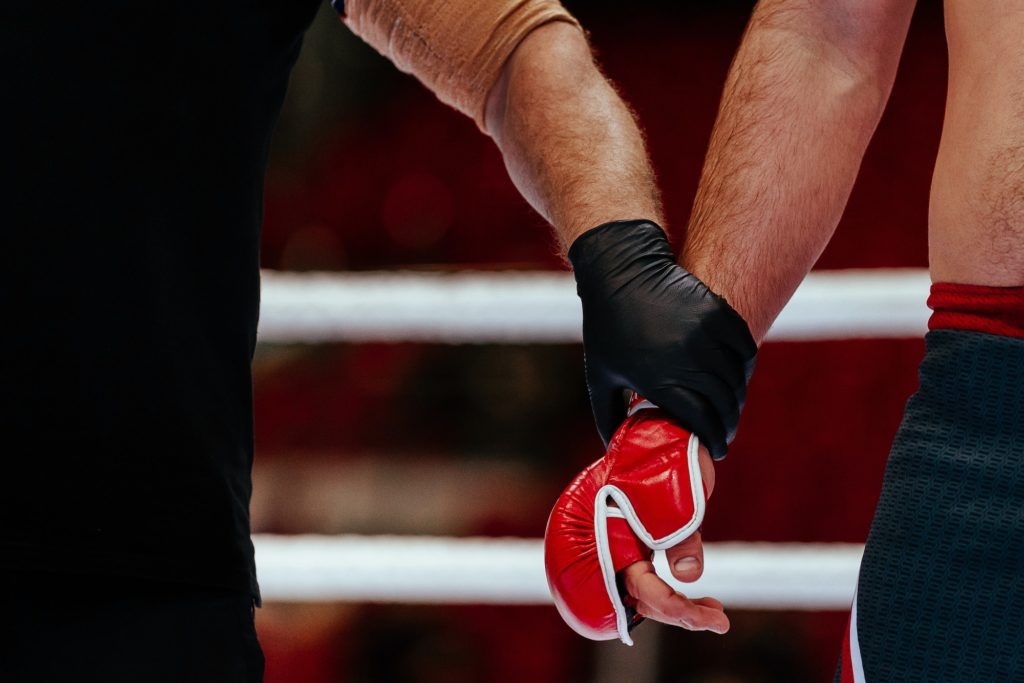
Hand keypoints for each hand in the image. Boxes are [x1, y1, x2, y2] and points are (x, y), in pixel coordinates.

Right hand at [545, 401, 719, 643]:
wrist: (659, 430)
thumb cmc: (662, 457)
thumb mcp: (676, 495)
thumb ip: (681, 537)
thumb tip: (688, 575)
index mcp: (612, 535)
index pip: (641, 586)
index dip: (675, 608)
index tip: (709, 620)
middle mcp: (613, 545)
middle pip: (642, 598)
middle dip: (681, 613)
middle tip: (720, 621)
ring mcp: (625, 544)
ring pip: (647, 592)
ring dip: (679, 607)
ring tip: (715, 614)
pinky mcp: (640, 542)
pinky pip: (652, 578)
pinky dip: (675, 591)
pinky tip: (701, 597)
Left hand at [568, 220, 756, 458]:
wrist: (620, 271)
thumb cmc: (606, 327)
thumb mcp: (600, 376)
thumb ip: (608, 417)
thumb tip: (615, 449)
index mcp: (658, 380)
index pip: (700, 421)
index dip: (713, 439)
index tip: (715, 448)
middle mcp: (686, 359)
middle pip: (723, 404)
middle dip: (727, 424)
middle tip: (724, 432)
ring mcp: (705, 334)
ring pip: (737, 379)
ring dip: (737, 398)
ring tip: (730, 408)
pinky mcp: (717, 312)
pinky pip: (745, 349)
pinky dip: (745, 367)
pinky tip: (737, 377)